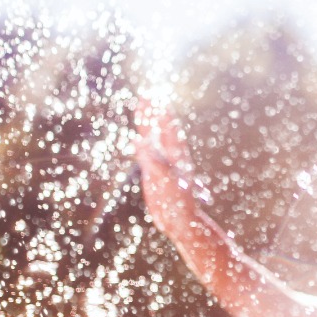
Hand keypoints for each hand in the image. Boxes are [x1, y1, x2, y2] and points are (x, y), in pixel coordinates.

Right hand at [135, 98, 211, 235]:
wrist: (180, 223)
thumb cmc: (178, 204)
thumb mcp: (164, 180)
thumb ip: (152, 161)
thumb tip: (139, 140)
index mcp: (176, 156)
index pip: (167, 128)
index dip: (160, 112)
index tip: (155, 96)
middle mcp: (169, 157)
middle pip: (159, 129)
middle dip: (152, 112)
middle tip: (146, 93)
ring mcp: (162, 164)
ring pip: (153, 140)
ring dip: (147, 124)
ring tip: (141, 108)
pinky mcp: (154, 174)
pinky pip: (147, 155)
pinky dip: (142, 144)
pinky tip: (137, 139)